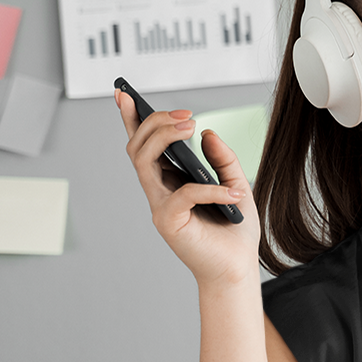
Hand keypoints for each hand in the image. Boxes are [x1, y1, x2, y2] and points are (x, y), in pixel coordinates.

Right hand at [117, 90, 261, 288]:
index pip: (144, 144)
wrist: (237, 268)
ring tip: (192, 126)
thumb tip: (207, 133)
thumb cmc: (233, 230)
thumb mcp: (237, 183)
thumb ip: (222, 159)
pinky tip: (234, 192)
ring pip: (144, 162)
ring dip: (165, 138)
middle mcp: (159, 190)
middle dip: (155, 122)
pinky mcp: (169, 223)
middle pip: (138, 147)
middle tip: (186, 115)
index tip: (123, 93)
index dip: (130, 119)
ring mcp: (160, 206)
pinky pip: (182, 194)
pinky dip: (209, 188)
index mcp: (170, 179)